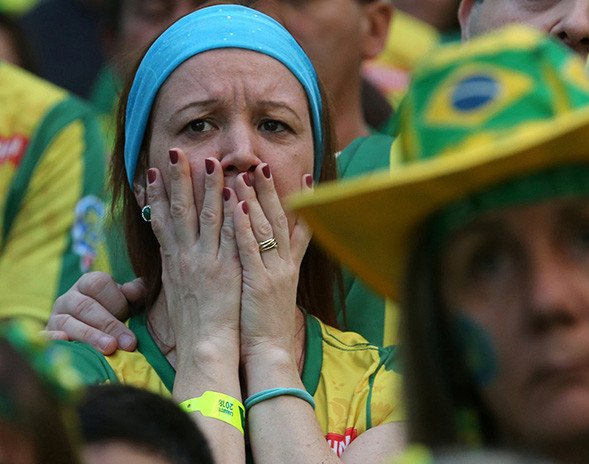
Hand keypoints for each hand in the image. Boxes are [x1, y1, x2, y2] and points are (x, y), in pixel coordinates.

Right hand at [47, 272, 141, 353]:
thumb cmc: (116, 312)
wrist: (93, 330)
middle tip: (128, 343)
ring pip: (68, 322)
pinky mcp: (48, 335)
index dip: (116, 300)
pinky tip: (65, 342)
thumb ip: (137, 292)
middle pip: (85, 306)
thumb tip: (132, 291)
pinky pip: (45, 335)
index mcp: (88, 283)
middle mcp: (69, 297)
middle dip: (109, 325)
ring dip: (90, 336)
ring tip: (109, 348)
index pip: (98, 284)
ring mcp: (55, 316)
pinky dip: (53, 339)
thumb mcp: (129, 300)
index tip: (130, 315)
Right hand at [146, 149, 241, 353]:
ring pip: (206, 216)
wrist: (204, 346)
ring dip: (208, 187)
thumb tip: (171, 252)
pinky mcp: (226, 269)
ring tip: (209, 161)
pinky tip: (235, 193)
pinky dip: (231, 213)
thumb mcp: (176, 291)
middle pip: (179, 210)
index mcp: (173, 261)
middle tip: (175, 152)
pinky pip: (229, 235)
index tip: (152, 170)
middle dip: (177, 179)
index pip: (160, 220)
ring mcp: (205, 261)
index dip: (156, 194)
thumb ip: (177, 267)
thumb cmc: (193, 324)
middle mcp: (185, 257)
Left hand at [233, 165, 312, 362]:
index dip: (303, 201)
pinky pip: (250, 249)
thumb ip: (277, 268)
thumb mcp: (277, 291)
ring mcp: (274, 273)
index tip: (305, 176)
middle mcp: (285, 265)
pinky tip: (237, 207)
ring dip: (254, 200)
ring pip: (265, 229)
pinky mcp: (258, 284)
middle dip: (271, 192)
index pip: (300, 227)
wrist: (269, 352)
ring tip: (244, 175)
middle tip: (262, 165)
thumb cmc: (266, 324)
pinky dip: (245, 226)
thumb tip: (273, 252)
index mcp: (289, 266)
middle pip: (280, 220)